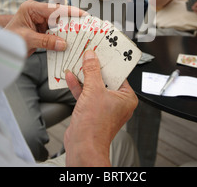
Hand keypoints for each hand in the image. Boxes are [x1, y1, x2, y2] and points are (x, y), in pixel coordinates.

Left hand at [4, 0, 83, 55]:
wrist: (1, 48)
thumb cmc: (8, 40)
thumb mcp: (27, 40)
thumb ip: (45, 41)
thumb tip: (63, 44)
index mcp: (31, 8)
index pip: (54, 8)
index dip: (70, 11)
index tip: (84, 14)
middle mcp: (38, 12)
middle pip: (59, 15)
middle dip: (72, 21)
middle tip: (88, 25)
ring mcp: (41, 20)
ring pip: (59, 24)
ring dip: (69, 30)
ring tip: (84, 34)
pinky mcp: (43, 29)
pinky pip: (56, 32)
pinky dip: (63, 37)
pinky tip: (72, 41)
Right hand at [64, 50, 137, 166]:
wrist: (83, 146)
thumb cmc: (95, 126)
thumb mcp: (94, 91)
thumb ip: (92, 71)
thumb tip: (91, 57)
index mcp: (126, 98)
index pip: (119, 74)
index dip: (109, 62)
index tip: (103, 51)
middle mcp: (117, 103)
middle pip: (105, 79)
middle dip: (95, 67)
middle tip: (89, 53)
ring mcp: (104, 107)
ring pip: (94, 86)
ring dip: (85, 75)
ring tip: (77, 61)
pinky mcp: (91, 111)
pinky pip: (86, 94)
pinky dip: (78, 86)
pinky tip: (70, 76)